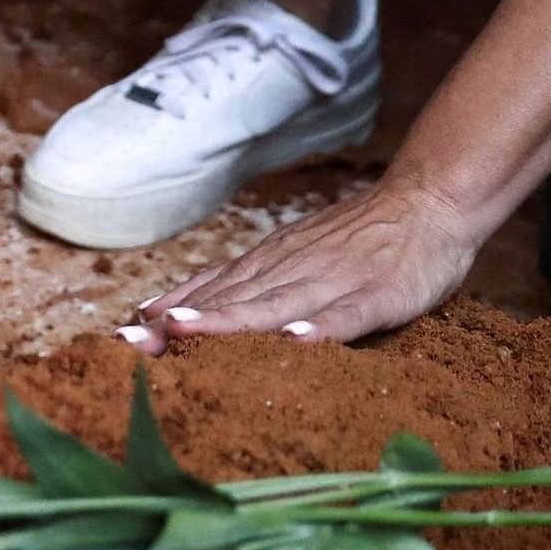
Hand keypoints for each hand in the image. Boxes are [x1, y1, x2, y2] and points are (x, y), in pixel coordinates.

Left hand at [119, 178, 489, 352]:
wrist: (429, 202)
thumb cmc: (360, 240)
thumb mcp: (293, 256)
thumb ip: (239, 285)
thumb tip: (166, 312)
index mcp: (271, 265)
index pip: (210, 293)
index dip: (166, 317)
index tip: (121, 341)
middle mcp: (292, 269)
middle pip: (229, 302)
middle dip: (178, 325)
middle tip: (130, 347)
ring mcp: (335, 281)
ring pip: (275, 305)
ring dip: (229, 321)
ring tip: (185, 334)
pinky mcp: (378, 294)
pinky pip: (346, 314)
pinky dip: (320, 327)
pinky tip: (296, 341)